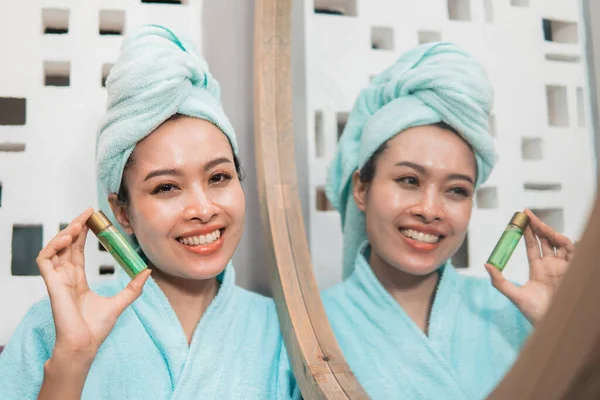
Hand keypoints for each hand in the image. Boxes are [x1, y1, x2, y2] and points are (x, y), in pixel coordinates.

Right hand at [36, 208, 151, 357]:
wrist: (86, 343)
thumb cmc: (97, 328)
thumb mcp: (120, 302)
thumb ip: (133, 287)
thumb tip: (147, 271)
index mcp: (77, 280)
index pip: (77, 250)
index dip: (83, 233)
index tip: (93, 219)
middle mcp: (65, 277)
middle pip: (66, 245)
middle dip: (76, 226)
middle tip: (88, 213)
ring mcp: (57, 280)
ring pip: (54, 248)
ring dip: (64, 233)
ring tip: (78, 224)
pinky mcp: (52, 284)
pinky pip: (45, 259)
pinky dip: (53, 246)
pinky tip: (67, 239)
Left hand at [485, 209, 575, 325]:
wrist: (554, 324)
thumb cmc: (536, 314)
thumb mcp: (515, 295)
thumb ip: (500, 281)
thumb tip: (487, 264)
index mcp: (538, 270)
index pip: (532, 245)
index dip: (527, 232)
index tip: (519, 219)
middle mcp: (552, 266)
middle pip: (545, 240)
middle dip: (536, 226)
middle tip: (526, 214)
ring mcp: (563, 267)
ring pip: (558, 242)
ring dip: (548, 231)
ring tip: (536, 224)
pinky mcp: (573, 270)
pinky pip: (571, 250)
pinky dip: (564, 241)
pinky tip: (553, 236)